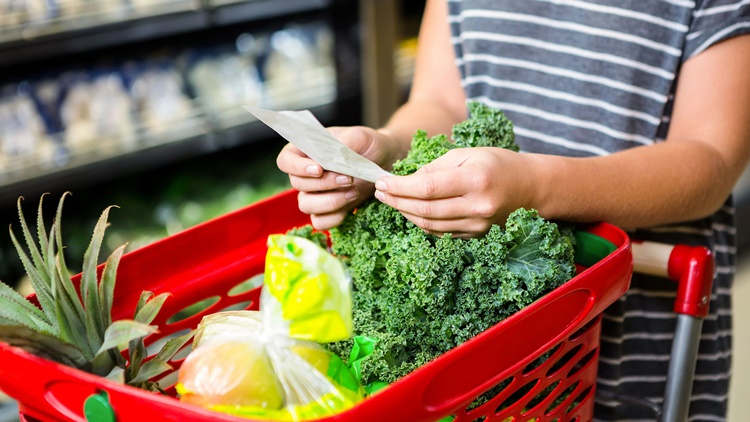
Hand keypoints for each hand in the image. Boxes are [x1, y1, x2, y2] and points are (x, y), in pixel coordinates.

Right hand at [276, 126, 400, 229]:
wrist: (385, 161)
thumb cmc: (368, 145)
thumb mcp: (360, 136)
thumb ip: (344, 144)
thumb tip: (333, 156)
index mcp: (305, 151)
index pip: (285, 161)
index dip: (297, 167)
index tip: (319, 169)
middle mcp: (305, 174)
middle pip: (297, 184)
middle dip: (324, 184)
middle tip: (348, 178)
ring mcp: (315, 194)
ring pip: (306, 205)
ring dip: (330, 201)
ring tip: (353, 191)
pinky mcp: (328, 210)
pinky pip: (320, 222)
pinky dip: (334, 217)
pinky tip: (351, 205)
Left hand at [373, 147, 537, 237]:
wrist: (532, 189)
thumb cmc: (499, 164)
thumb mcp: (468, 154)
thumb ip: (436, 167)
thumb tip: (407, 180)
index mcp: (474, 180)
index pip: (426, 188)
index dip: (399, 187)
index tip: (382, 182)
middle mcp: (477, 206)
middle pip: (424, 210)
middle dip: (396, 201)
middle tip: (380, 193)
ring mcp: (477, 225)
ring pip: (430, 225)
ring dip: (406, 213)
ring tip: (392, 201)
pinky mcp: (476, 235)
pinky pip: (441, 232)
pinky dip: (422, 222)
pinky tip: (411, 211)